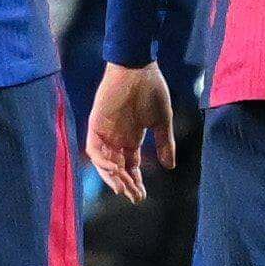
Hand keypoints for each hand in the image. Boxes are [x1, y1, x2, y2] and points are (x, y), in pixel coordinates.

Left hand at [85, 61, 176, 203]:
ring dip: (112, 177)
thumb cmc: (152, 91)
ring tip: (123, 188)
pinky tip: (115, 169)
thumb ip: (165, 143)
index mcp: (131, 138)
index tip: (142, 195)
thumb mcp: (162, 121)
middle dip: (125, 184)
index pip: (131, 166)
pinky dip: (102, 161)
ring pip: (103, 163)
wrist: (138, 68)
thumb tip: (170, 166)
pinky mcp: (95, 124)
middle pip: (117, 168)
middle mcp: (116, 138)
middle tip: (134, 197)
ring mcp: (105, 132)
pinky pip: (94, 149)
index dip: (135, 181)